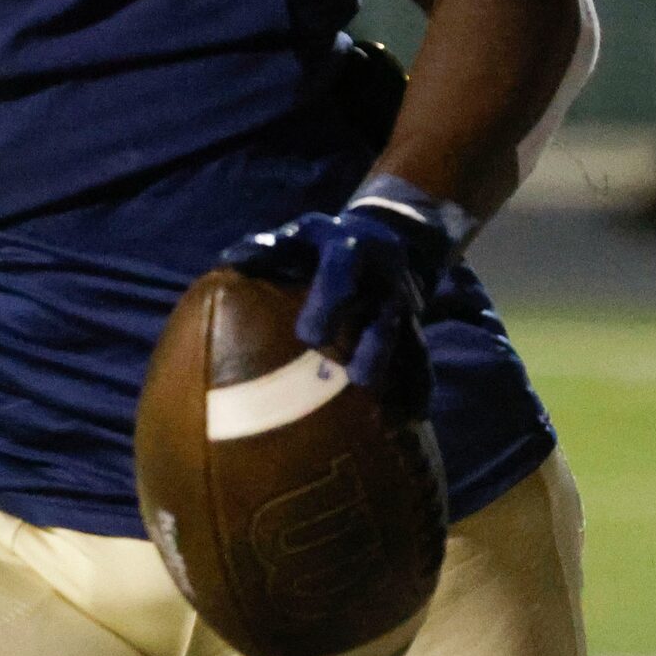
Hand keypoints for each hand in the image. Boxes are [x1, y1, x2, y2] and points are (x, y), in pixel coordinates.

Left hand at [217, 197, 459, 419]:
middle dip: (374, 348)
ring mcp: (404, 307)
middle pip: (384, 316)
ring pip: (409, 344)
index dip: (329, 303)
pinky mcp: (415, 330)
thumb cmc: (323, 244)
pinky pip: (421, 362)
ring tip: (390, 414)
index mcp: (349, 251)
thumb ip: (268, 248)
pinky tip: (410, 420)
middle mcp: (383, 280)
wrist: (385, 237)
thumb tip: (233, 262)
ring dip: (400, 378)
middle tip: (358, 379)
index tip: (310, 337)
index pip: (342, 273)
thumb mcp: (298, 235)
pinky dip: (418, 390)